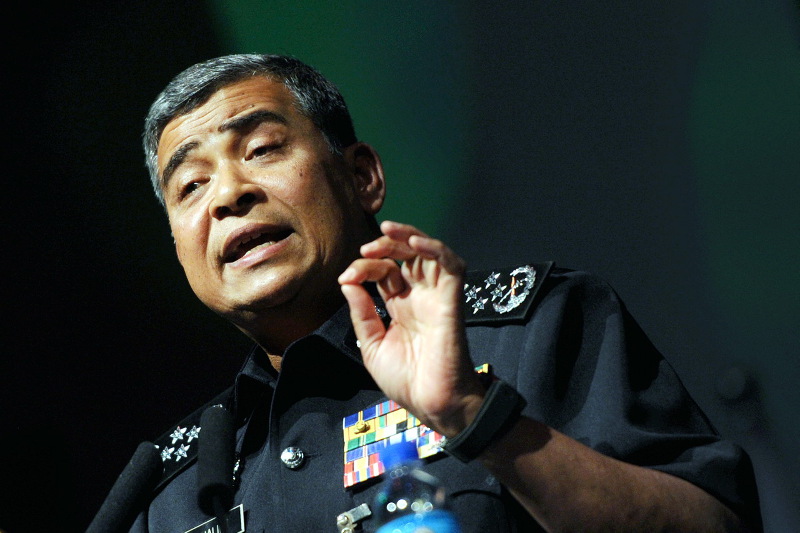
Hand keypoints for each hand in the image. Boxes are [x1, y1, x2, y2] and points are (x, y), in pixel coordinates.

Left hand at [338, 221, 484, 435]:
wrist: (431, 403)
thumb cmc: (406, 381)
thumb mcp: (372, 346)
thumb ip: (362, 314)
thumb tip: (348, 283)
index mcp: (400, 306)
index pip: (385, 272)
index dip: (365, 268)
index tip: (346, 278)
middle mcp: (418, 297)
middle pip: (405, 256)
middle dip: (385, 245)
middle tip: (366, 249)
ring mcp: (436, 297)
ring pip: (428, 253)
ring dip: (409, 237)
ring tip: (387, 232)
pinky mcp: (452, 301)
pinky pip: (452, 266)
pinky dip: (436, 249)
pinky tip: (415, 244)